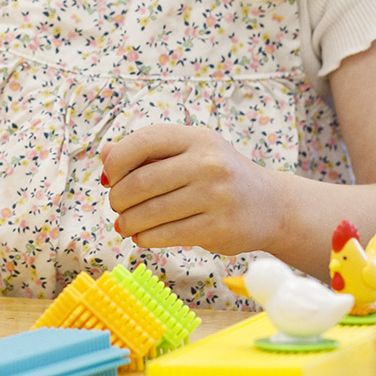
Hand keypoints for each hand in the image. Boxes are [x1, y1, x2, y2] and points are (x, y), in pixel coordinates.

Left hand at [99, 125, 281, 256]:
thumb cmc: (218, 176)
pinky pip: (166, 235)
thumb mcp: (189, 152)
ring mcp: (216, 196)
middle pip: (140, 182)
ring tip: (126, 224)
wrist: (271, 205)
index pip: (142, 142)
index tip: (110, 178)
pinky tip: (142, 237)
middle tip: (117, 206)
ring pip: (149, 212)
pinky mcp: (219, 228)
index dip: (116, 162)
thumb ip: (147, 152)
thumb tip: (105, 156)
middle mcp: (208, 163)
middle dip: (118, 198)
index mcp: (196, 137)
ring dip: (128, 222)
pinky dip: (145, 238)